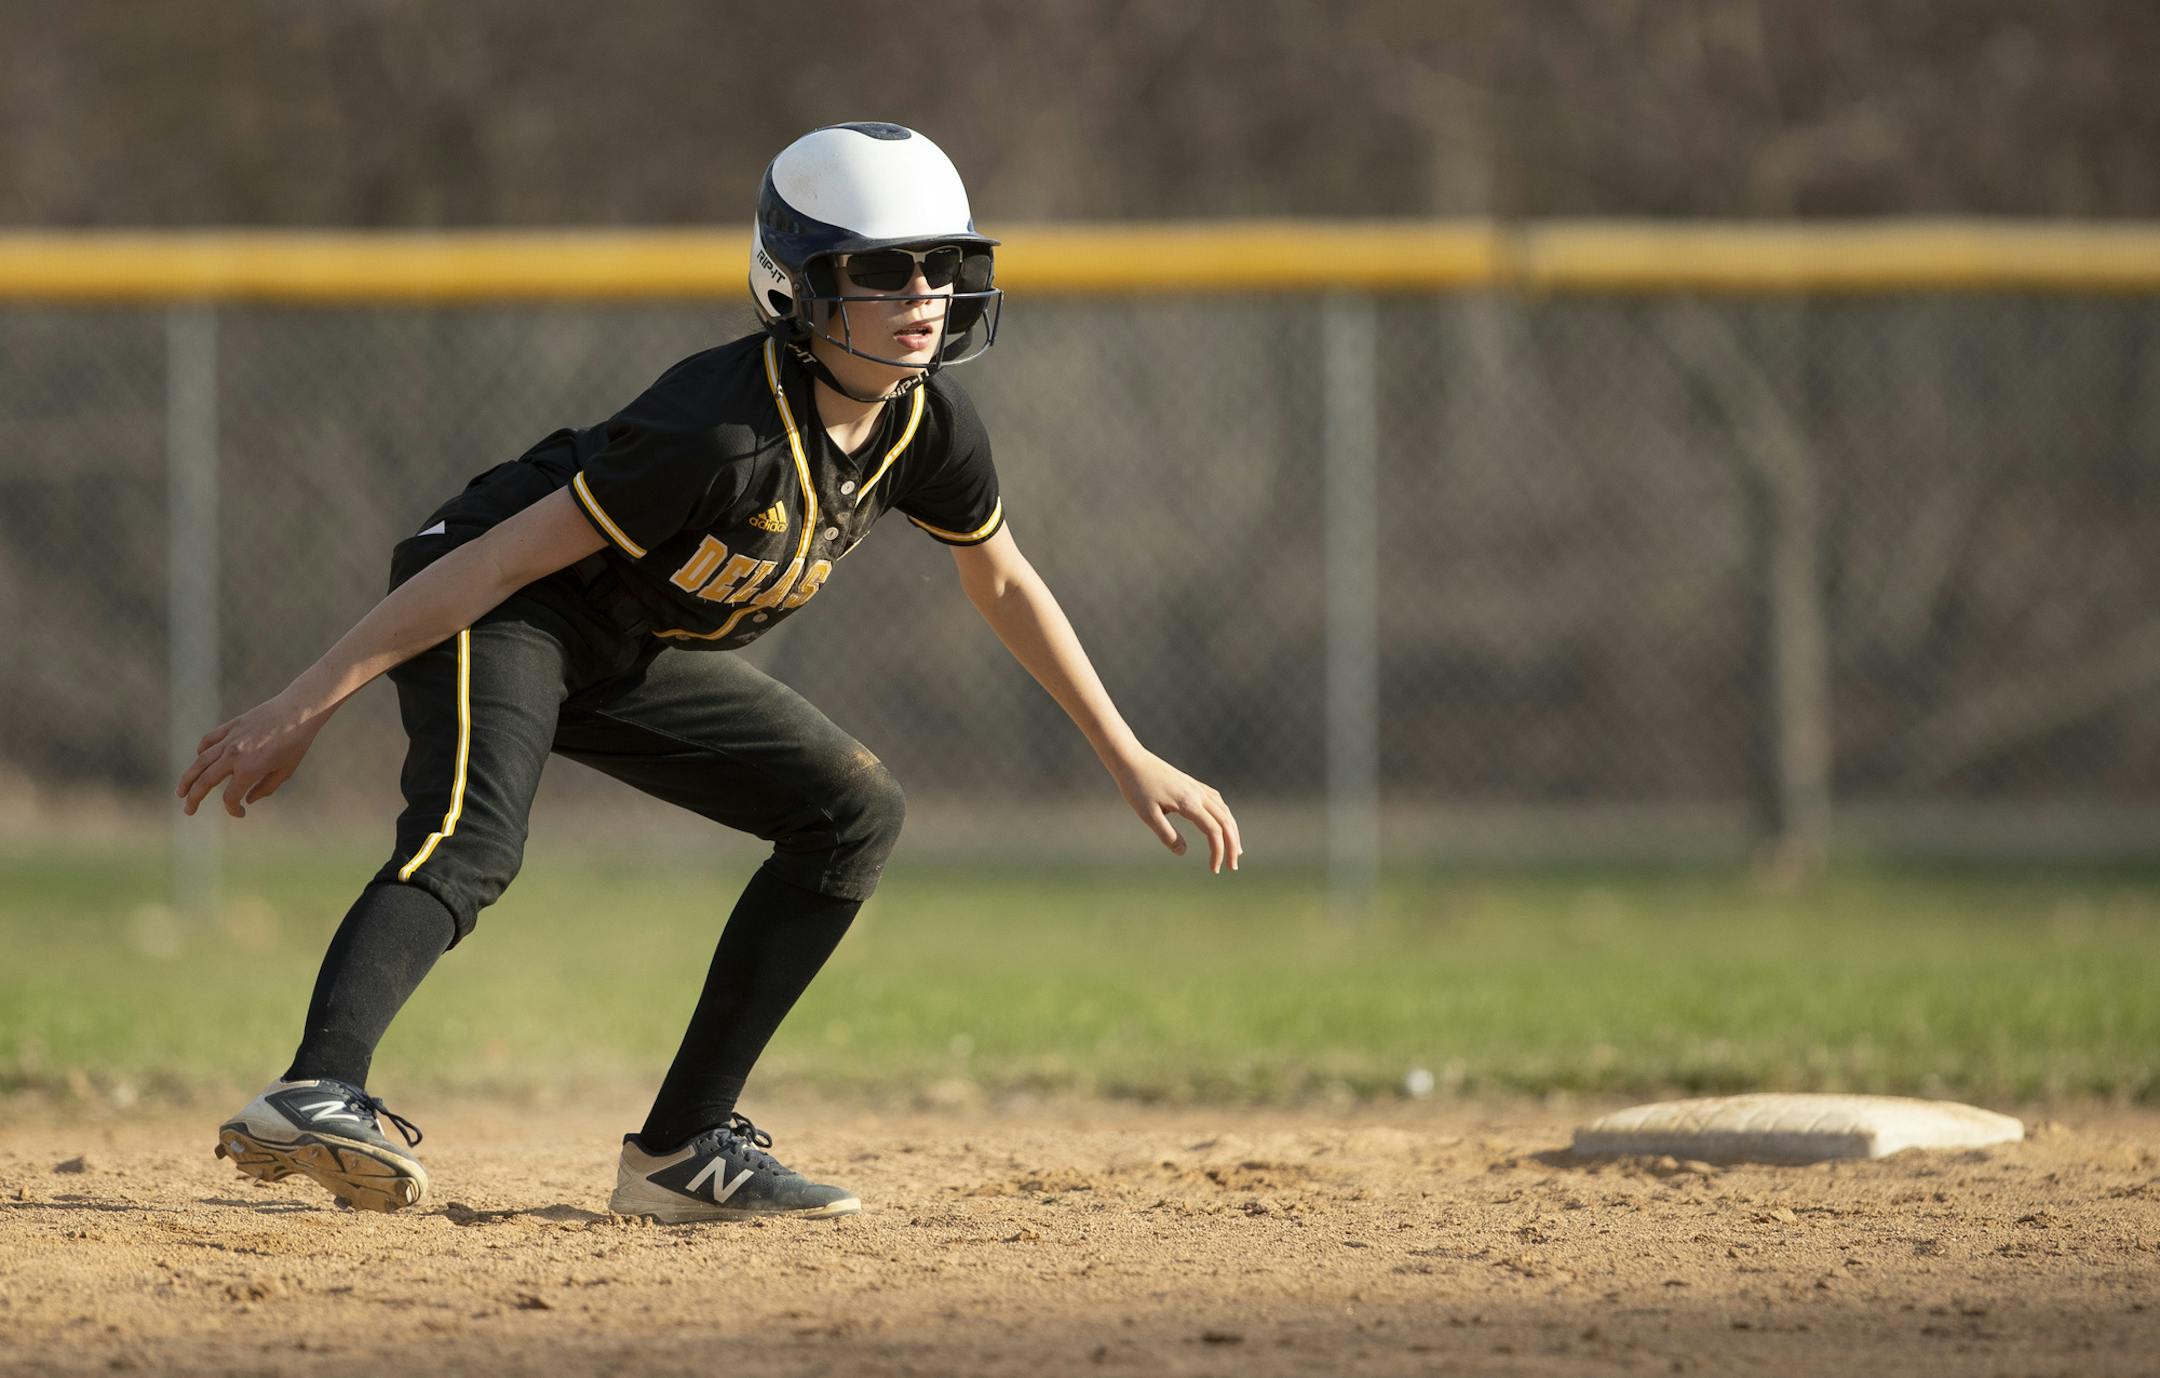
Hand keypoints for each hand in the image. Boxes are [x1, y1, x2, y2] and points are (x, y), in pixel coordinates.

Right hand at [175, 691, 326, 817]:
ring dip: (187, 778)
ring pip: (200, 761)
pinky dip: (202, 750)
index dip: (233, 808)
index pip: (230, 797)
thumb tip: (247, 800)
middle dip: (194, 798)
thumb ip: (265, 788)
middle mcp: (234, 755)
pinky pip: (209, 740)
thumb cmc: (297, 743)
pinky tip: (199, 758)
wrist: (299, 710)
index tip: (240, 812)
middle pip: (205, 781)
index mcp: (249, 769)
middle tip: (188, 811)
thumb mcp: (286, 771)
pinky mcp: (231, 726)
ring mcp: (230, 739)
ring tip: (180, 791)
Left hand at [1110, 749, 1242, 873]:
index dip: (1218, 851)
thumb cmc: (1136, 787)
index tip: (1214, 870)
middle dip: (1232, 845)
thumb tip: (1183, 852)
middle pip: (1225, 822)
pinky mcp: (1193, 785)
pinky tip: (1223, 824)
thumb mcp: (1147, 814)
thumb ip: (1166, 834)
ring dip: (1232, 831)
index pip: (1213, 831)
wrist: (1132, 760)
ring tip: (1235, 850)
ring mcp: (1197, 787)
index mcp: (1189, 802)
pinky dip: (1225, 816)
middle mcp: (1198, 794)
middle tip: (1233, 867)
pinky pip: (1217, 802)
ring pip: (1224, 811)